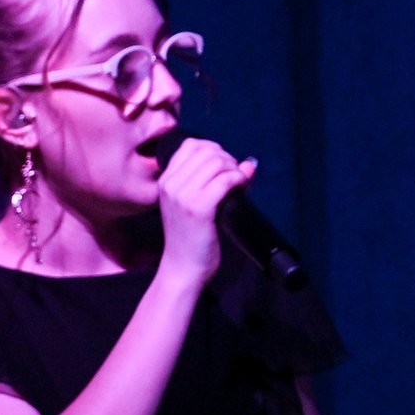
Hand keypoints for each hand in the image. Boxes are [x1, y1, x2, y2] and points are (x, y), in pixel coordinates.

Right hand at [154, 137, 254, 288]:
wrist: (183, 268)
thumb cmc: (191, 238)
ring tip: (238, 186)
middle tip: (235, 179)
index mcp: (165, 181)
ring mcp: (183, 196)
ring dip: (234, 170)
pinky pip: (225, 180)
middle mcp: (170, 185)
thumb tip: (249, 163)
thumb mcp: (195, 204)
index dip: (214, 151)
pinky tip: (240, 191)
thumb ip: (216, 181)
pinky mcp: (199, 208)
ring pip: (218, 163)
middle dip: (228, 160)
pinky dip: (238, 181)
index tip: (224, 168)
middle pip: (207, 151)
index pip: (191, 145)